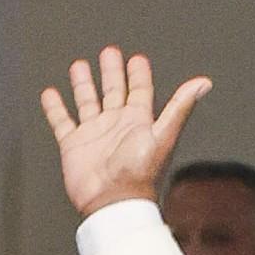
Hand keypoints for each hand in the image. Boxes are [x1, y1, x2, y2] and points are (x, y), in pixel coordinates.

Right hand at [40, 48, 213, 217]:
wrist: (113, 202)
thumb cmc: (139, 173)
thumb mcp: (163, 134)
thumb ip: (180, 106)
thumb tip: (204, 82)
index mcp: (137, 120)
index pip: (139, 90)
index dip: (138, 74)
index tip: (136, 59)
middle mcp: (116, 124)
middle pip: (113, 91)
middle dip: (111, 71)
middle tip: (109, 52)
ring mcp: (94, 133)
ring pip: (87, 102)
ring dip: (84, 84)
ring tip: (79, 65)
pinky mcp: (74, 145)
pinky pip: (62, 122)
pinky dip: (55, 108)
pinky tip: (51, 94)